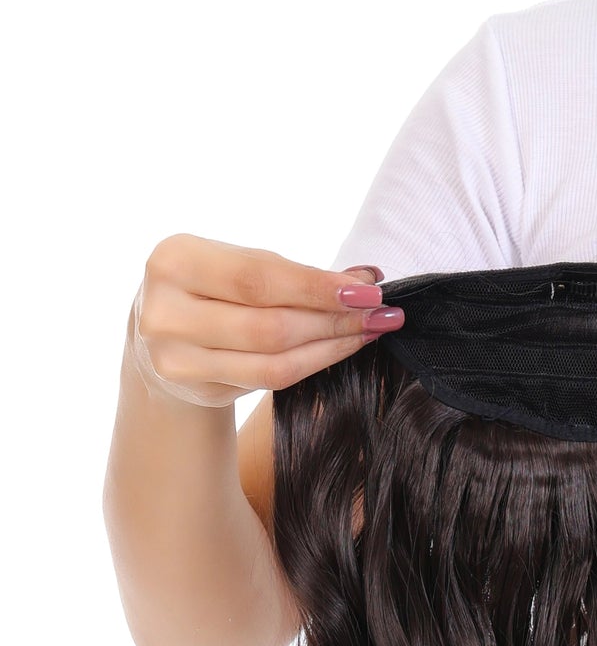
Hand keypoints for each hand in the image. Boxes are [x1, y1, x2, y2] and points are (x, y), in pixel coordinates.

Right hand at [127, 234, 403, 409]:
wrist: (164, 334)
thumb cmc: (215, 290)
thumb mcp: (244, 267)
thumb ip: (298, 273)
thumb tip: (370, 277)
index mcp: (176, 261)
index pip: (259, 279)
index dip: (318, 289)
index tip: (370, 291)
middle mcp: (166, 309)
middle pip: (270, 325)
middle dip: (335, 319)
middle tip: (383, 313)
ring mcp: (175, 355)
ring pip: (274, 359)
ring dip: (333, 344)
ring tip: (371, 330)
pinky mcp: (194, 385)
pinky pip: (271, 379)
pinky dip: (315, 362)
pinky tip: (343, 348)